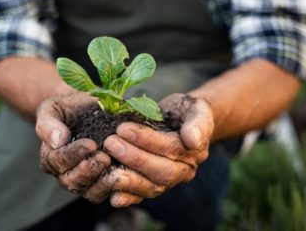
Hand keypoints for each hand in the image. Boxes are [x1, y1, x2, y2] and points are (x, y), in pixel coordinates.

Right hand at [36, 93, 111, 193]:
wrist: (89, 108)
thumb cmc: (69, 108)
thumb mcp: (53, 108)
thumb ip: (48, 123)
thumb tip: (57, 140)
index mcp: (51, 157)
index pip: (58, 161)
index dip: (74, 154)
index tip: (91, 144)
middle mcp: (66, 173)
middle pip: (73, 181)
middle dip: (89, 171)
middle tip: (104, 158)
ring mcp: (86, 181)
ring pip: (90, 192)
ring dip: (103, 183)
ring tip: (116, 172)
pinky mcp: (104, 183)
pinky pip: (109, 192)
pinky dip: (118, 189)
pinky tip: (127, 177)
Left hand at [83, 93, 212, 206]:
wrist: (180, 120)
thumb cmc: (185, 110)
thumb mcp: (197, 108)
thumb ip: (199, 122)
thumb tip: (193, 140)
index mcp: (195, 151)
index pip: (170, 148)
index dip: (146, 140)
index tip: (123, 128)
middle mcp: (184, 170)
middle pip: (161, 171)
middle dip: (134, 158)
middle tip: (110, 143)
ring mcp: (169, 181)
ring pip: (152, 187)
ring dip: (129, 180)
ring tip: (107, 168)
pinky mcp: (154, 185)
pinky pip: (143, 196)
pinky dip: (129, 198)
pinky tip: (114, 197)